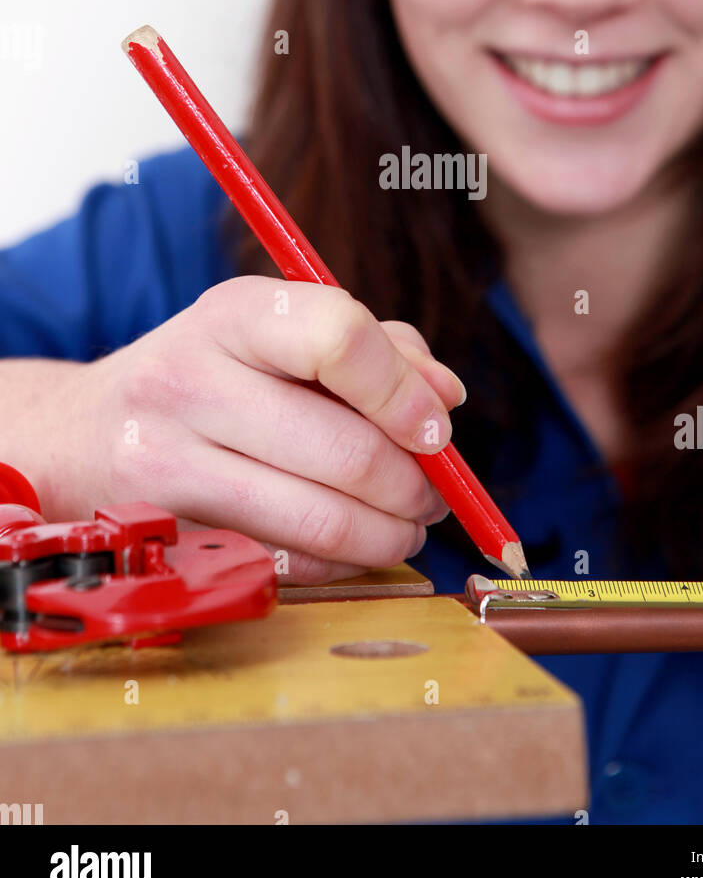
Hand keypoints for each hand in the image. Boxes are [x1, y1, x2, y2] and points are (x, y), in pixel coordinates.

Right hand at [67, 277, 462, 583]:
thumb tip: (446, 398)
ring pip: (321, 519)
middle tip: (434, 495)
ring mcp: (167, 462)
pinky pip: (287, 563)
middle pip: (345, 448)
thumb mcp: (276, 334)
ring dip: (389, 535)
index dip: (405, 392)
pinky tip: (349, 546)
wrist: (81, 434)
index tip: (436, 429)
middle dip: (416, 486)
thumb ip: (378, 349)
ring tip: (406, 526)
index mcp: (234, 313)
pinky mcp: (167, 532)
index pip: (340, 338)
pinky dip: (340, 563)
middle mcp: (190, 380)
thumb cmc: (209, 377)